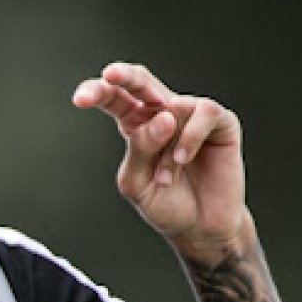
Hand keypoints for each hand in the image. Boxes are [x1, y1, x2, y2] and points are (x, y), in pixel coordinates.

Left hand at [73, 62, 250, 261]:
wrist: (200, 227)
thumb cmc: (165, 203)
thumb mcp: (137, 182)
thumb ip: (139, 151)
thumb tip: (163, 118)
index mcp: (135, 124)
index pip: (114, 98)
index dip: (97, 92)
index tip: (80, 99)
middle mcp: (163, 113)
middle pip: (141, 81)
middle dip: (125, 75)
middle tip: (111, 75)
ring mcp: (192, 115)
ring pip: (173, 108)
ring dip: (166, 145)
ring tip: (166, 176)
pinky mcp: (221, 122)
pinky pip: (204, 112)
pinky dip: (191, 136)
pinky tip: (184, 158)